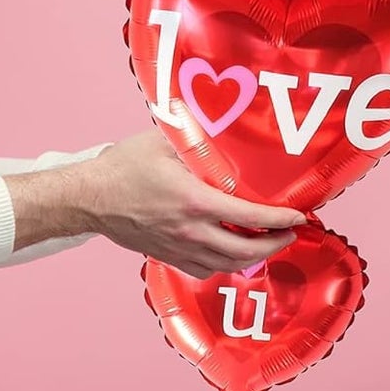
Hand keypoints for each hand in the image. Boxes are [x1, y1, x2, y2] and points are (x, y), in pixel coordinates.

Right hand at [79, 130, 304, 279]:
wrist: (90, 198)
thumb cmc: (123, 167)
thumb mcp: (163, 141)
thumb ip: (195, 136)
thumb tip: (222, 120)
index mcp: (194, 201)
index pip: (249, 216)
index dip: (279, 219)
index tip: (299, 217)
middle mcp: (191, 232)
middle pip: (245, 250)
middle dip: (275, 244)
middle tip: (291, 233)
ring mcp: (179, 249)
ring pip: (227, 265)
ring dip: (254, 258)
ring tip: (269, 245)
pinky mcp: (167, 257)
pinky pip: (205, 270)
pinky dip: (227, 265)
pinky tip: (234, 255)